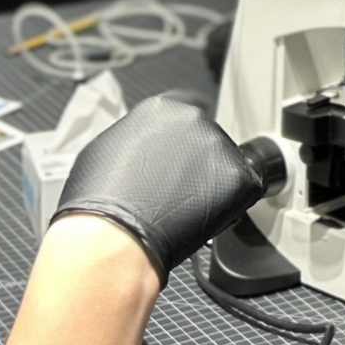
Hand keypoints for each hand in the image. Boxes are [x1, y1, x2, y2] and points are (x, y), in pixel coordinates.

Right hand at [51, 93, 265, 277]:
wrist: (114, 236)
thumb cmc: (101, 201)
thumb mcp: (105, 151)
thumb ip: (134, 139)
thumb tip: (144, 147)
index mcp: (161, 108)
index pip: (182, 121)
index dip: (179, 148)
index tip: (175, 166)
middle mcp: (193, 118)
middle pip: (205, 140)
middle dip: (196, 164)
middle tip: (179, 192)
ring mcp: (218, 145)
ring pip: (224, 164)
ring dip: (212, 184)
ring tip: (186, 209)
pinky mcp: (237, 175)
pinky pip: (243, 189)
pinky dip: (230, 205)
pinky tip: (203, 217)